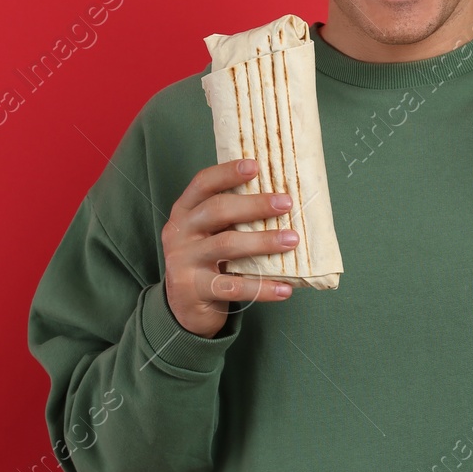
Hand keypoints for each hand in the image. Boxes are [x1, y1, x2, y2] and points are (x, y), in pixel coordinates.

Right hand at [162, 159, 297, 337]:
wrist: (184, 306)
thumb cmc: (208, 259)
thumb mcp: (210, 233)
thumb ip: (232, 216)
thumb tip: (281, 199)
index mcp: (185, 211)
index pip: (202, 183)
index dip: (227, 172)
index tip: (255, 165)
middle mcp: (180, 232)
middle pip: (217, 210)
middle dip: (254, 205)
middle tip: (286, 203)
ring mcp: (184, 261)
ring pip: (226, 245)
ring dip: (263, 241)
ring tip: (292, 241)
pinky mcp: (194, 290)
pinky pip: (233, 287)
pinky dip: (262, 287)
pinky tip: (285, 288)